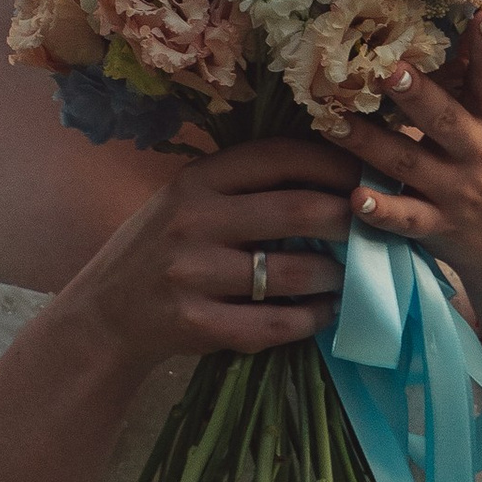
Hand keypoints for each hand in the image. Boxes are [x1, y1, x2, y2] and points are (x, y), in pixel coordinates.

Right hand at [61, 136, 359, 374]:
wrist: (105, 313)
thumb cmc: (162, 247)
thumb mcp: (188, 200)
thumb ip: (245, 186)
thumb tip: (335, 175)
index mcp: (197, 179)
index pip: (280, 157)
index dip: (333, 164)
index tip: (368, 177)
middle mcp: (193, 219)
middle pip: (298, 210)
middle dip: (349, 219)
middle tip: (376, 229)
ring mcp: (193, 274)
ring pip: (293, 272)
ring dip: (336, 276)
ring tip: (351, 276)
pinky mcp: (197, 323)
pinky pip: (275, 324)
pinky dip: (311, 320)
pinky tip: (324, 314)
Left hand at [339, 13, 481, 384]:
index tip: (481, 14)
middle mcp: (478, 152)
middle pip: (445, 119)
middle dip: (418, 95)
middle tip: (387, 70)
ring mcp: (455, 191)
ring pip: (408, 163)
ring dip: (370, 144)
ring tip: (334, 122)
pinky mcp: (436, 225)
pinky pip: (405, 219)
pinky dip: (380, 211)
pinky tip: (354, 200)